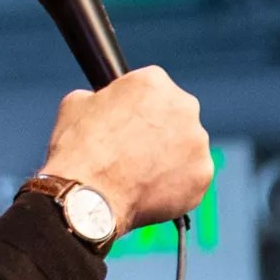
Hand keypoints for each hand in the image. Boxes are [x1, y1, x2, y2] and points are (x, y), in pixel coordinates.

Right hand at [39, 67, 212, 230]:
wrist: (89, 197)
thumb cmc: (79, 150)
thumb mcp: (76, 104)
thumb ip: (100, 98)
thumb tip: (102, 104)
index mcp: (153, 82)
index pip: (152, 90)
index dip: (137, 108)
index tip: (127, 124)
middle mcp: (183, 107)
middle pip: (175, 116)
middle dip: (159, 131)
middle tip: (134, 151)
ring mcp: (197, 143)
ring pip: (186, 148)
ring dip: (169, 158)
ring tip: (140, 175)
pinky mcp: (202, 175)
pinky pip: (191, 178)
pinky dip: (175, 186)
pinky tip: (149, 191)